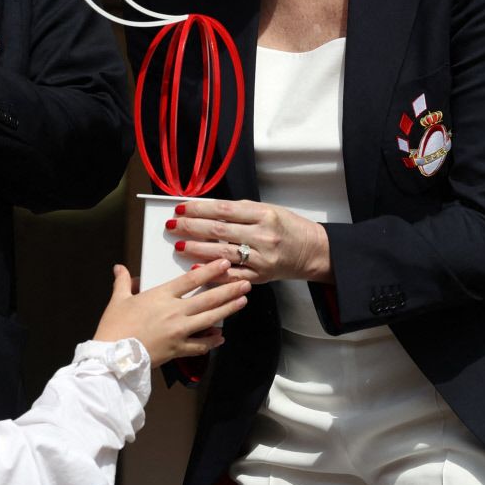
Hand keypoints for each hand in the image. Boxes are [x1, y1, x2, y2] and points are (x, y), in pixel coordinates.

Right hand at [94, 260, 249, 365]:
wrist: (112, 356)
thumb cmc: (114, 327)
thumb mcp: (118, 300)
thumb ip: (123, 282)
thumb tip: (119, 268)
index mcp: (160, 296)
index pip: (191, 279)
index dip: (210, 270)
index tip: (224, 264)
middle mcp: (174, 312)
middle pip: (208, 298)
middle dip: (229, 290)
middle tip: (245, 283)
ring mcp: (179, 331)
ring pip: (210, 319)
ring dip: (228, 310)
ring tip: (242, 302)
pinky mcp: (178, 349)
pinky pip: (200, 345)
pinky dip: (212, 341)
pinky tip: (221, 337)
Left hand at [169, 199, 329, 283]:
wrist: (310, 250)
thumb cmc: (287, 227)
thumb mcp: (268, 209)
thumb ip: (239, 210)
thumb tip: (206, 209)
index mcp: (263, 215)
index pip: (224, 210)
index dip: (199, 208)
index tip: (182, 208)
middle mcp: (262, 236)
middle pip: (219, 230)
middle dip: (192, 227)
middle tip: (173, 225)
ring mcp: (261, 258)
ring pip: (222, 253)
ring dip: (197, 249)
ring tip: (179, 244)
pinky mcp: (259, 276)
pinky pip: (232, 275)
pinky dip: (213, 272)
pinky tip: (196, 267)